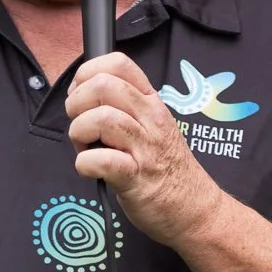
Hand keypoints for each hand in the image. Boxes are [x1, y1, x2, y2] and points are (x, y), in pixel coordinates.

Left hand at [65, 51, 222, 249]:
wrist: (194, 209)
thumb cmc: (167, 170)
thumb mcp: (153, 126)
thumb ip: (126, 108)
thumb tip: (84, 98)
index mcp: (151, 102)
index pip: (119, 63)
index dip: (88, 73)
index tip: (81, 94)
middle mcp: (150, 119)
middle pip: (104, 86)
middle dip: (77, 104)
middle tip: (81, 125)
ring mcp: (144, 148)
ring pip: (101, 119)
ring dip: (79, 133)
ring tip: (85, 148)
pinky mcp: (135, 178)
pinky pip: (102, 161)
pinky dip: (85, 164)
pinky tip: (90, 169)